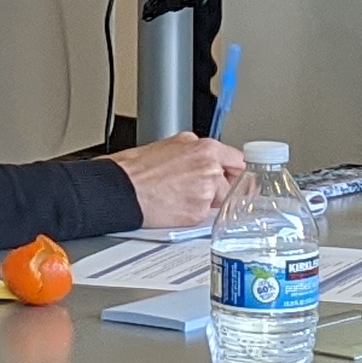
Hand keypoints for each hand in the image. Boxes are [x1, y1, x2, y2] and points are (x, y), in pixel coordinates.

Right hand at [108, 130, 247, 229]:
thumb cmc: (136, 168)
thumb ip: (196, 152)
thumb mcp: (171, 145)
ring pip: (219, 201)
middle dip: (222, 189)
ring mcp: (205, 192)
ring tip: (179, 196)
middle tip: (203, 191)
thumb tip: (206, 159)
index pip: (239, 161)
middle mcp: (209, 168)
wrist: (120, 188)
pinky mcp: (197, 213)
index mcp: (205, 148)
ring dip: (206, 203)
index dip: (237, 172)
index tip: (241, 179)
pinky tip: (174, 206)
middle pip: (234, 183)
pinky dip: (193, 215)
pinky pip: (204, 217)